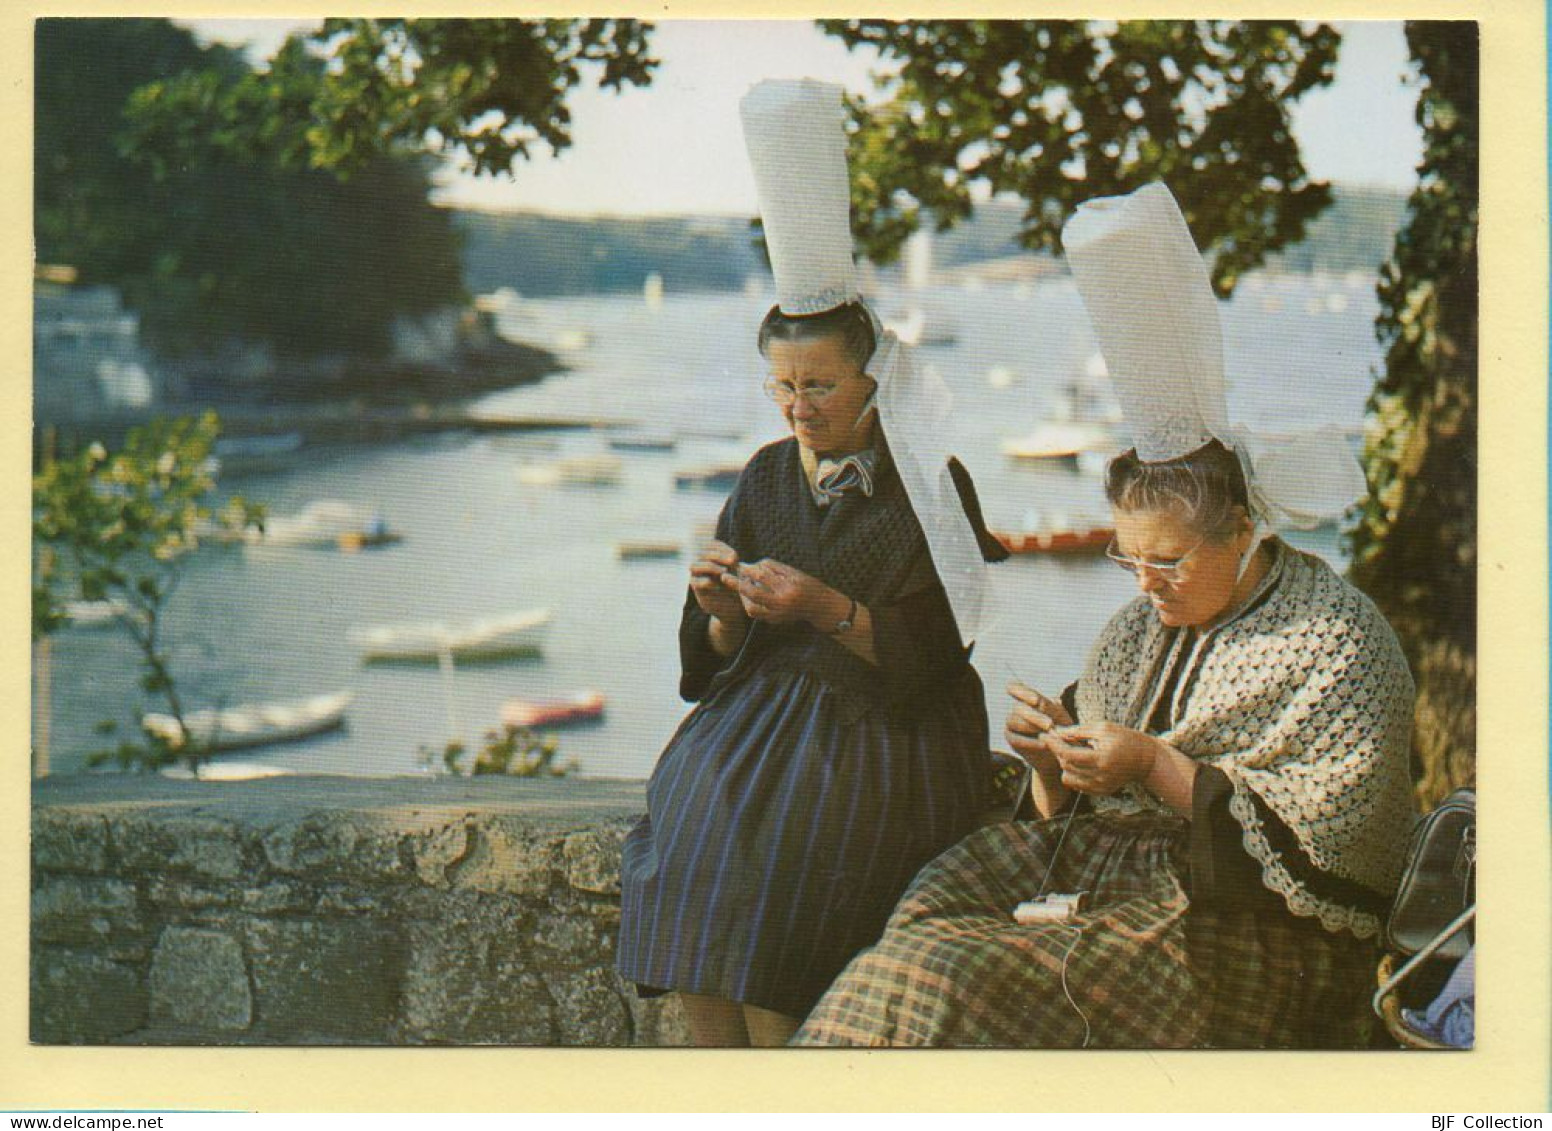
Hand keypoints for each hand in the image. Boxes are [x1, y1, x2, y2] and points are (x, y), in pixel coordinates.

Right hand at [689, 540, 745, 622]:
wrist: (732, 604)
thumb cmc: (735, 582)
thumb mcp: (736, 569)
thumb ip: (733, 561)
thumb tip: (732, 557)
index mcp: (711, 554)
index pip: (712, 544)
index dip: (722, 549)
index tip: (734, 558)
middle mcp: (700, 562)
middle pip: (701, 552)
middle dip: (717, 556)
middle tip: (731, 562)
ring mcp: (696, 574)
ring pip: (694, 565)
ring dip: (710, 567)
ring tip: (724, 572)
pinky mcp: (695, 587)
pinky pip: (695, 582)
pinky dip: (707, 582)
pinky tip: (718, 585)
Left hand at [726, 558, 835, 626]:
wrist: (818, 606)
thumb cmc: (806, 584)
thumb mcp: (792, 572)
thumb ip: (772, 567)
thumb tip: (751, 565)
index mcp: (787, 588)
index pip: (762, 577)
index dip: (748, 570)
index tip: (740, 565)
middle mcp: (782, 603)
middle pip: (753, 594)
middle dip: (738, 584)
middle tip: (727, 577)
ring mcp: (778, 615)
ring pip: (751, 608)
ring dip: (741, 597)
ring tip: (738, 587)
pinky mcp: (775, 621)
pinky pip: (756, 614)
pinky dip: (748, 604)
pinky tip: (746, 596)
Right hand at [1003, 682, 1074, 777]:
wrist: (1060, 752)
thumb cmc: (1061, 728)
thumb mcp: (1059, 715)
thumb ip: (1049, 708)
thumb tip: (1038, 702)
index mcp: (1028, 698)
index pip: (1014, 687)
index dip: (1020, 691)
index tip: (1035, 701)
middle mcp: (1017, 709)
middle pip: (1018, 708)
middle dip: (1034, 716)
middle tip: (1050, 724)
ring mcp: (1012, 724)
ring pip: (1013, 721)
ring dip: (1031, 726)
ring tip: (1048, 733)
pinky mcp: (1012, 740)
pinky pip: (1016, 739)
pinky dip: (1030, 742)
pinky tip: (1044, 744)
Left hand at [1043, 722, 1165, 796]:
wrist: (1145, 759)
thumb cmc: (1124, 738)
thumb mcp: (1103, 728)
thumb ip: (1078, 731)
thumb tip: (1056, 732)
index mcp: (1102, 758)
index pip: (1068, 755)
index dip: (1053, 744)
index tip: (1045, 735)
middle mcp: (1101, 776)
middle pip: (1066, 766)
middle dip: (1058, 752)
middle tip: (1058, 739)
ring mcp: (1101, 787)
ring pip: (1068, 778)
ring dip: (1065, 764)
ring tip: (1071, 750)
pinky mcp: (1101, 792)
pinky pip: (1077, 785)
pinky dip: (1074, 773)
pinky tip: (1080, 761)